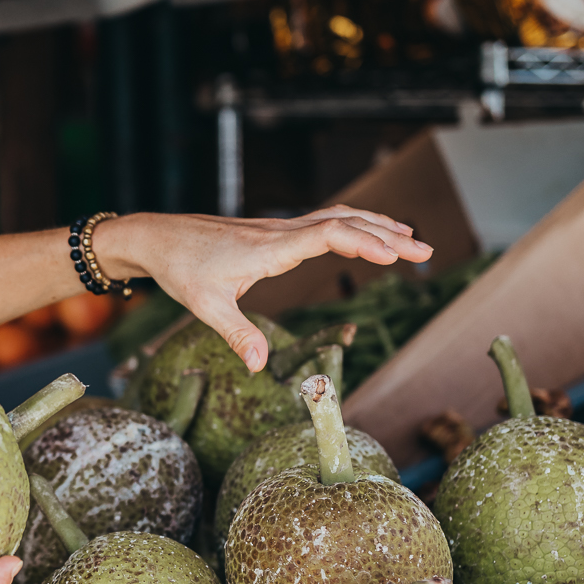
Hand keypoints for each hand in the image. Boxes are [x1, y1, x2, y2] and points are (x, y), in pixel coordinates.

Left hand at [91, 206, 430, 371]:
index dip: (363, 242)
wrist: (157, 238)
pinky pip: (324, 221)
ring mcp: (279, 230)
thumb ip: (237, 335)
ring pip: (337, 217)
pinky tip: (368, 235)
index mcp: (268, 249)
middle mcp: (279, 233)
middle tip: (427, 252)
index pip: (327, 234)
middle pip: (344, 222)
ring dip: (376, 226)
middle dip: (387, 235)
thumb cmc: (181, 270)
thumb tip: (259, 367)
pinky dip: (354, 225)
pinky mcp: (275, 232)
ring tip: (413, 241)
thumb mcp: (205, 307)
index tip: (394, 255)